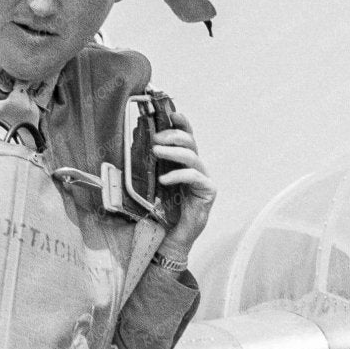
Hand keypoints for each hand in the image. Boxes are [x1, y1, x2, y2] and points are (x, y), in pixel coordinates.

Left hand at [151, 114, 214, 251]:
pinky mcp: (208, 191)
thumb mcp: (154, 181)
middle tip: (155, 138)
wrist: (172, 235)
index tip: (172, 114)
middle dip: (173, 136)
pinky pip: (194, 177)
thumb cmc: (164, 209)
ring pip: (192, 156)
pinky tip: (163, 180)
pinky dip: (178, 176)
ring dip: (173, 152)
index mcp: (185, 162)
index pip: (187, 136)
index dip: (182, 123)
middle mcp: (197, 167)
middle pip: (190, 142)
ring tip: (156, 151)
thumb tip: (141, 143)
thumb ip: (153, 164)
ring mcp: (205, 178)